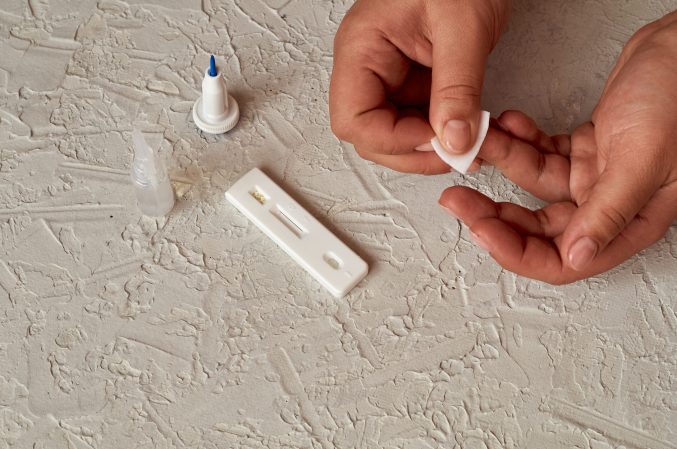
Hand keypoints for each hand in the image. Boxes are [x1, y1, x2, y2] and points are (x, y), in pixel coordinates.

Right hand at [330, 0, 509, 173]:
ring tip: (466, 143)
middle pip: (371, 135)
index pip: (354, 119)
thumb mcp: (463, 27)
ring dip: (429, 147)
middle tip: (455, 153)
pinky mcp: (416, 80)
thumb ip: (457, 87)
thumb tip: (453, 141)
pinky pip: (420, 120)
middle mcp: (370, 66)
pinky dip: (442, 132)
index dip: (392, 140)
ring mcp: (392, 76)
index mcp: (362, 49)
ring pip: (397, 134)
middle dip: (412, 151)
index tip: (435, 141)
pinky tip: (466, 130)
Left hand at [439, 12, 676, 283]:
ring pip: (533, 185)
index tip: (479, 229)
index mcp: (631, 221)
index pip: (564, 260)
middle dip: (493, 214)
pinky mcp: (586, 150)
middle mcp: (609, 205)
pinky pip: (541, 153)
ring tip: (479, 144)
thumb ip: (610, 210)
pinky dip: (522, 141)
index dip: (516, 251)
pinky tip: (508, 127)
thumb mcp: (645, 158)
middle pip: (539, 228)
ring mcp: (595, 177)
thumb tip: (578, 256)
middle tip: (457, 199)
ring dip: (504, 163)